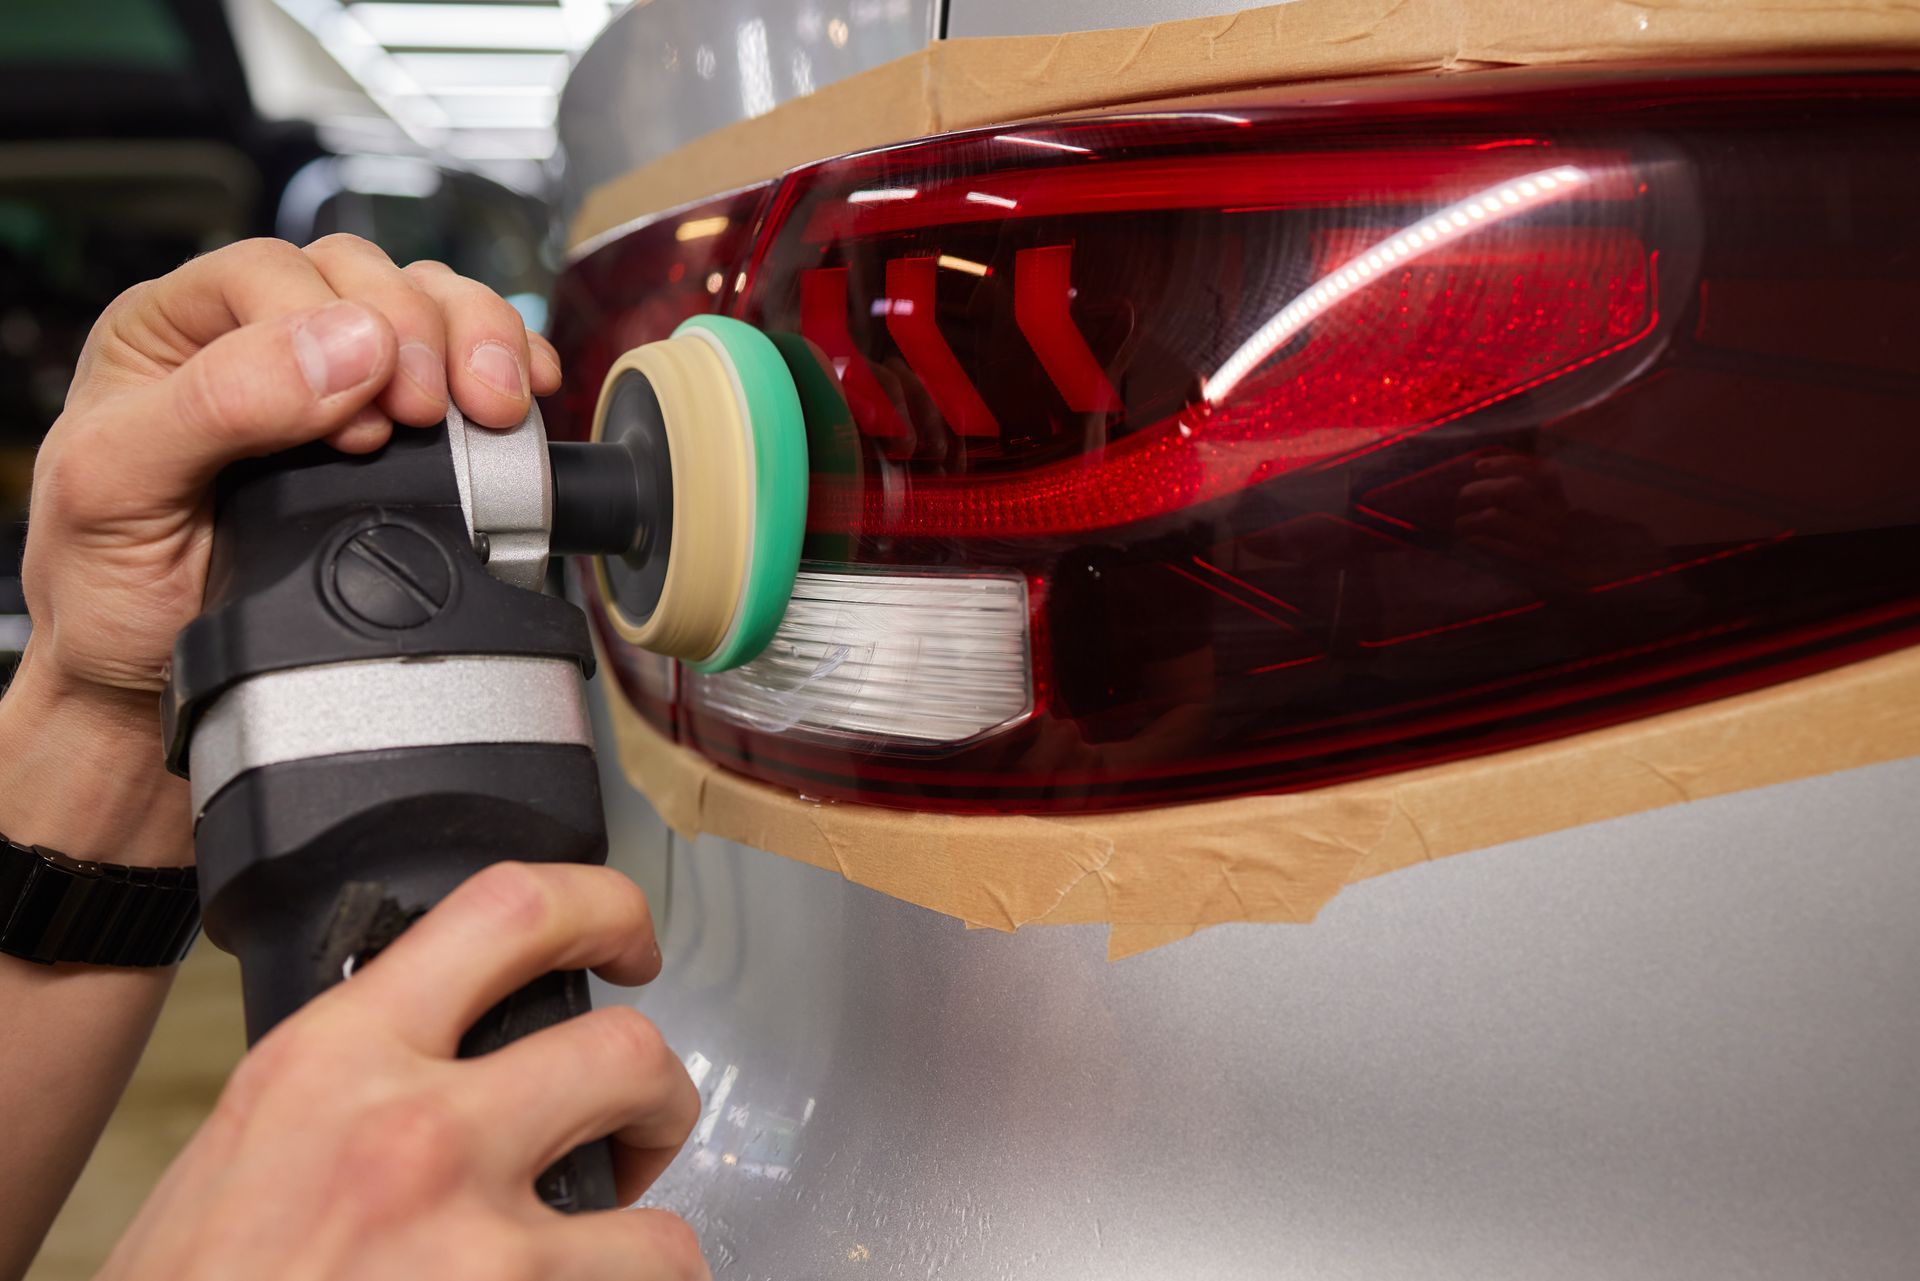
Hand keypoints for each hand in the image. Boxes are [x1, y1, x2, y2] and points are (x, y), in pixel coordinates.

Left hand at [19, 234, 561, 720]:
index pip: (269, 272)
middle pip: (361, 274)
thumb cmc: (111, 584)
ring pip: (422, 297)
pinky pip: (461, 350)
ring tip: (493, 403)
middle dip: (420, 332)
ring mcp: (331, 372)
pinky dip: (506, 359)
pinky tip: (520, 392)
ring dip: (476, 338)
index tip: (370, 417)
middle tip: (435, 409)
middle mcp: (252, 334)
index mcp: (169, 330)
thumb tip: (347, 350)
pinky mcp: (395, 417)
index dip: (333, 326)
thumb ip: (215, 405)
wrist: (154, 678)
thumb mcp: (117, 488)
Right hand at [95, 861, 705, 1280]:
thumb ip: (356, 1082)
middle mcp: (415, 1139)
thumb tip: (444, 1055)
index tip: (627, 938)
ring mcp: (475, 1251)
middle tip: (638, 1126)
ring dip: (645, 1244)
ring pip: (656, 1230)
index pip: (509, 911)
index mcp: (336, 1061)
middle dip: (658, 1096)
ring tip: (607, 1253)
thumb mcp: (251, 1141)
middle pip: (626, 1055)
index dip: (601, 907)